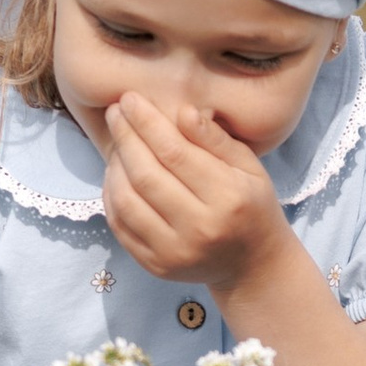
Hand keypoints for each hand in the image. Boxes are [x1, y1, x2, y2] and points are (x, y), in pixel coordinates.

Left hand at [102, 94, 290, 297]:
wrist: (253, 265)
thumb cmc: (251, 206)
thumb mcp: (248, 167)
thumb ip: (215, 139)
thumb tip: (182, 110)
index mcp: (228, 198)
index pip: (175, 152)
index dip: (147, 122)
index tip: (130, 99)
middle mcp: (201, 229)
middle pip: (146, 175)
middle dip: (125, 138)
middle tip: (115, 112)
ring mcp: (175, 252)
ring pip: (127, 201)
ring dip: (114, 166)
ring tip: (117, 144)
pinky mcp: (156, 266)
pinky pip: (121, 226)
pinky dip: (111, 195)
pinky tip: (116, 174)